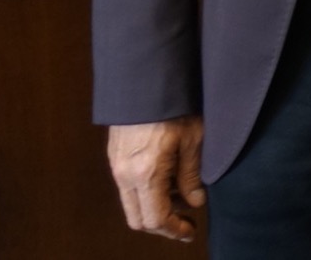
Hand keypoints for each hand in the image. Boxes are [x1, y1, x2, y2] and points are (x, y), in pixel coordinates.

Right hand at [107, 116, 204, 241]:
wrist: (145, 80)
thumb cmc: (173, 106)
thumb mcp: (193, 140)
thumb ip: (192, 175)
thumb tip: (195, 201)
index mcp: (145, 174)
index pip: (155, 219)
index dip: (174, 230)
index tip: (190, 231)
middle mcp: (125, 174)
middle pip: (138, 218)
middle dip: (163, 224)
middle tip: (186, 220)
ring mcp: (116, 166)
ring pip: (132, 203)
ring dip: (155, 206)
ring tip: (182, 193)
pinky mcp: (115, 156)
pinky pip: (128, 186)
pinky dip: (147, 191)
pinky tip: (168, 177)